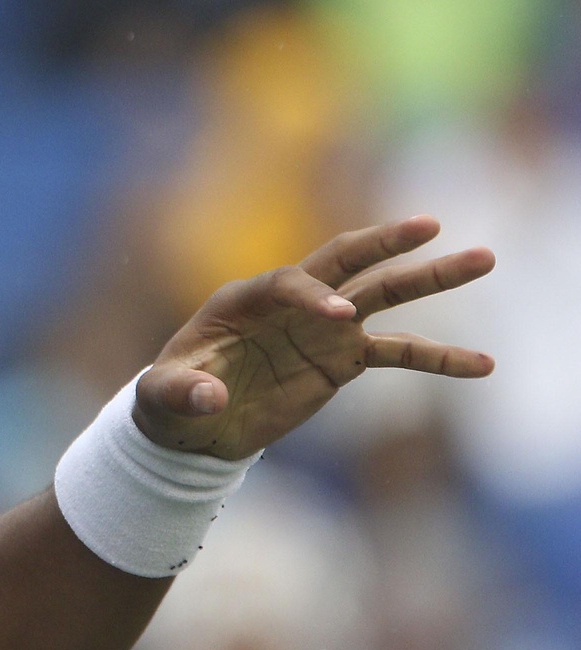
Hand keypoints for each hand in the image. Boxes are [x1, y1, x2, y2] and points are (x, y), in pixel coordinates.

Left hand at [133, 216, 494, 461]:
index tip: (342, 319)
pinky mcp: (343, 358)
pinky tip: (483, 364)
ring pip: (384, 295)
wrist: (194, 424)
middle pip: (345, 262)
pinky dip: (439, 358)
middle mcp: (291, 303)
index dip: (313, 296)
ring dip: (432, 278)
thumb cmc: (171, 399)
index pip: (288, 283)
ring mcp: (323, 328)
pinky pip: (399, 352)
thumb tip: (209, 398)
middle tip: (431, 224)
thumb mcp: (162, 397)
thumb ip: (181, 393)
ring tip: (485, 259)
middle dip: (384, 243)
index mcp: (244, 299)